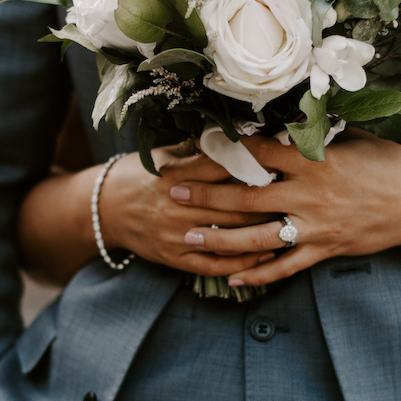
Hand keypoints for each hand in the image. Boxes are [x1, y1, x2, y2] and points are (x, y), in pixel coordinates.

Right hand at [97, 145, 281, 276]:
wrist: (103, 209)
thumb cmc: (139, 174)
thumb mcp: (163, 155)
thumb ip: (198, 150)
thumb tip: (238, 135)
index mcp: (176, 174)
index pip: (224, 169)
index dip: (256, 165)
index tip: (283, 162)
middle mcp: (176, 206)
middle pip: (234, 205)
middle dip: (269, 201)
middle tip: (298, 195)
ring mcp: (175, 235)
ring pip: (229, 237)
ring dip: (262, 233)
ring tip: (293, 227)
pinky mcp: (174, 258)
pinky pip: (214, 265)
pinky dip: (242, 262)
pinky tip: (266, 255)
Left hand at [167, 130, 400, 287]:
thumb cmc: (390, 162)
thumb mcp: (354, 134)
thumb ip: (317, 129)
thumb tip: (285, 111)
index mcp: (313, 159)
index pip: (256, 153)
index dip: (221, 150)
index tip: (191, 148)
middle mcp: (309, 194)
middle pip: (245, 196)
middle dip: (205, 196)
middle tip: (172, 194)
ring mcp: (316, 226)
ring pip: (258, 237)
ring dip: (220, 238)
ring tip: (189, 236)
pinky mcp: (326, 250)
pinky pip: (286, 267)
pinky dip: (258, 274)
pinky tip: (232, 277)